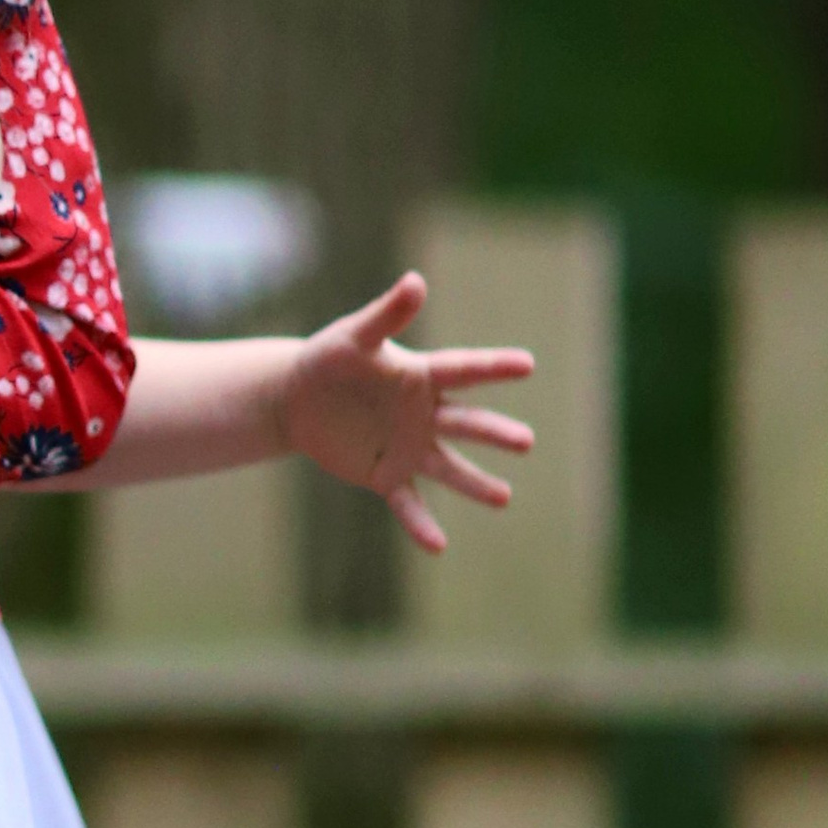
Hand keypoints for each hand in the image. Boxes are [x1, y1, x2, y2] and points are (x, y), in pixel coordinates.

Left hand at [280, 273, 535, 552]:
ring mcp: (410, 447)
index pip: (463, 369)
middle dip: (494, 432)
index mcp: (422, 376)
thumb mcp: (351, 337)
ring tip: (503, 497)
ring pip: (449, 467)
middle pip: (465, 423)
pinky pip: (408, 502)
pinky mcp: (387, 476)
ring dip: (474, 483)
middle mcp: (425, 414)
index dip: (493, 367)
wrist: (299, 400)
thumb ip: (385, 316)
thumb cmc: (328, 361)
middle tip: (526, 441)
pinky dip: (421, 524)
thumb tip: (416, 281)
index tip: (527, 364)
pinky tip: (439, 546)